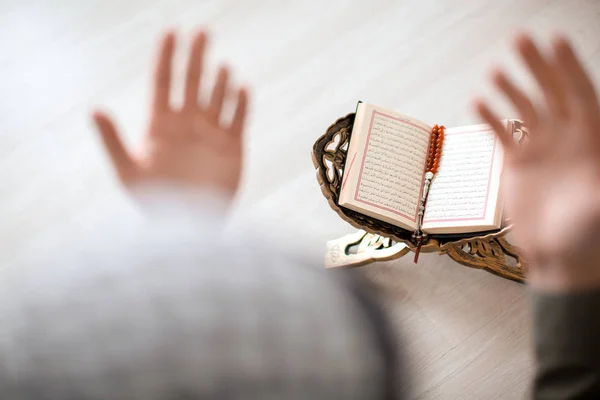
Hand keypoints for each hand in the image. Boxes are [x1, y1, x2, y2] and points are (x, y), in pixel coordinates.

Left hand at [93, 31, 247, 198]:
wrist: (189, 226)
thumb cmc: (156, 203)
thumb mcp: (128, 172)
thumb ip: (112, 140)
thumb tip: (94, 110)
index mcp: (161, 125)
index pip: (164, 82)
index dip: (167, 57)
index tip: (171, 33)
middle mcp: (186, 124)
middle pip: (192, 82)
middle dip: (196, 57)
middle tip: (202, 32)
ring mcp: (210, 134)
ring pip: (216, 97)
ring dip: (219, 80)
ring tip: (221, 65)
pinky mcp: (232, 147)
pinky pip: (239, 118)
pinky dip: (241, 103)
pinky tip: (242, 87)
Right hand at [474, 34, 599, 291]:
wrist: (556, 255)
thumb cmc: (583, 234)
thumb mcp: (596, 208)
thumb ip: (596, 186)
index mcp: (590, 140)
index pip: (580, 93)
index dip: (568, 67)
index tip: (555, 40)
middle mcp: (566, 137)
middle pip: (550, 91)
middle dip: (536, 64)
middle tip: (519, 38)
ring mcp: (540, 147)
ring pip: (524, 107)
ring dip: (510, 86)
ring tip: (495, 68)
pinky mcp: (517, 161)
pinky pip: (501, 132)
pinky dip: (490, 117)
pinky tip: (477, 101)